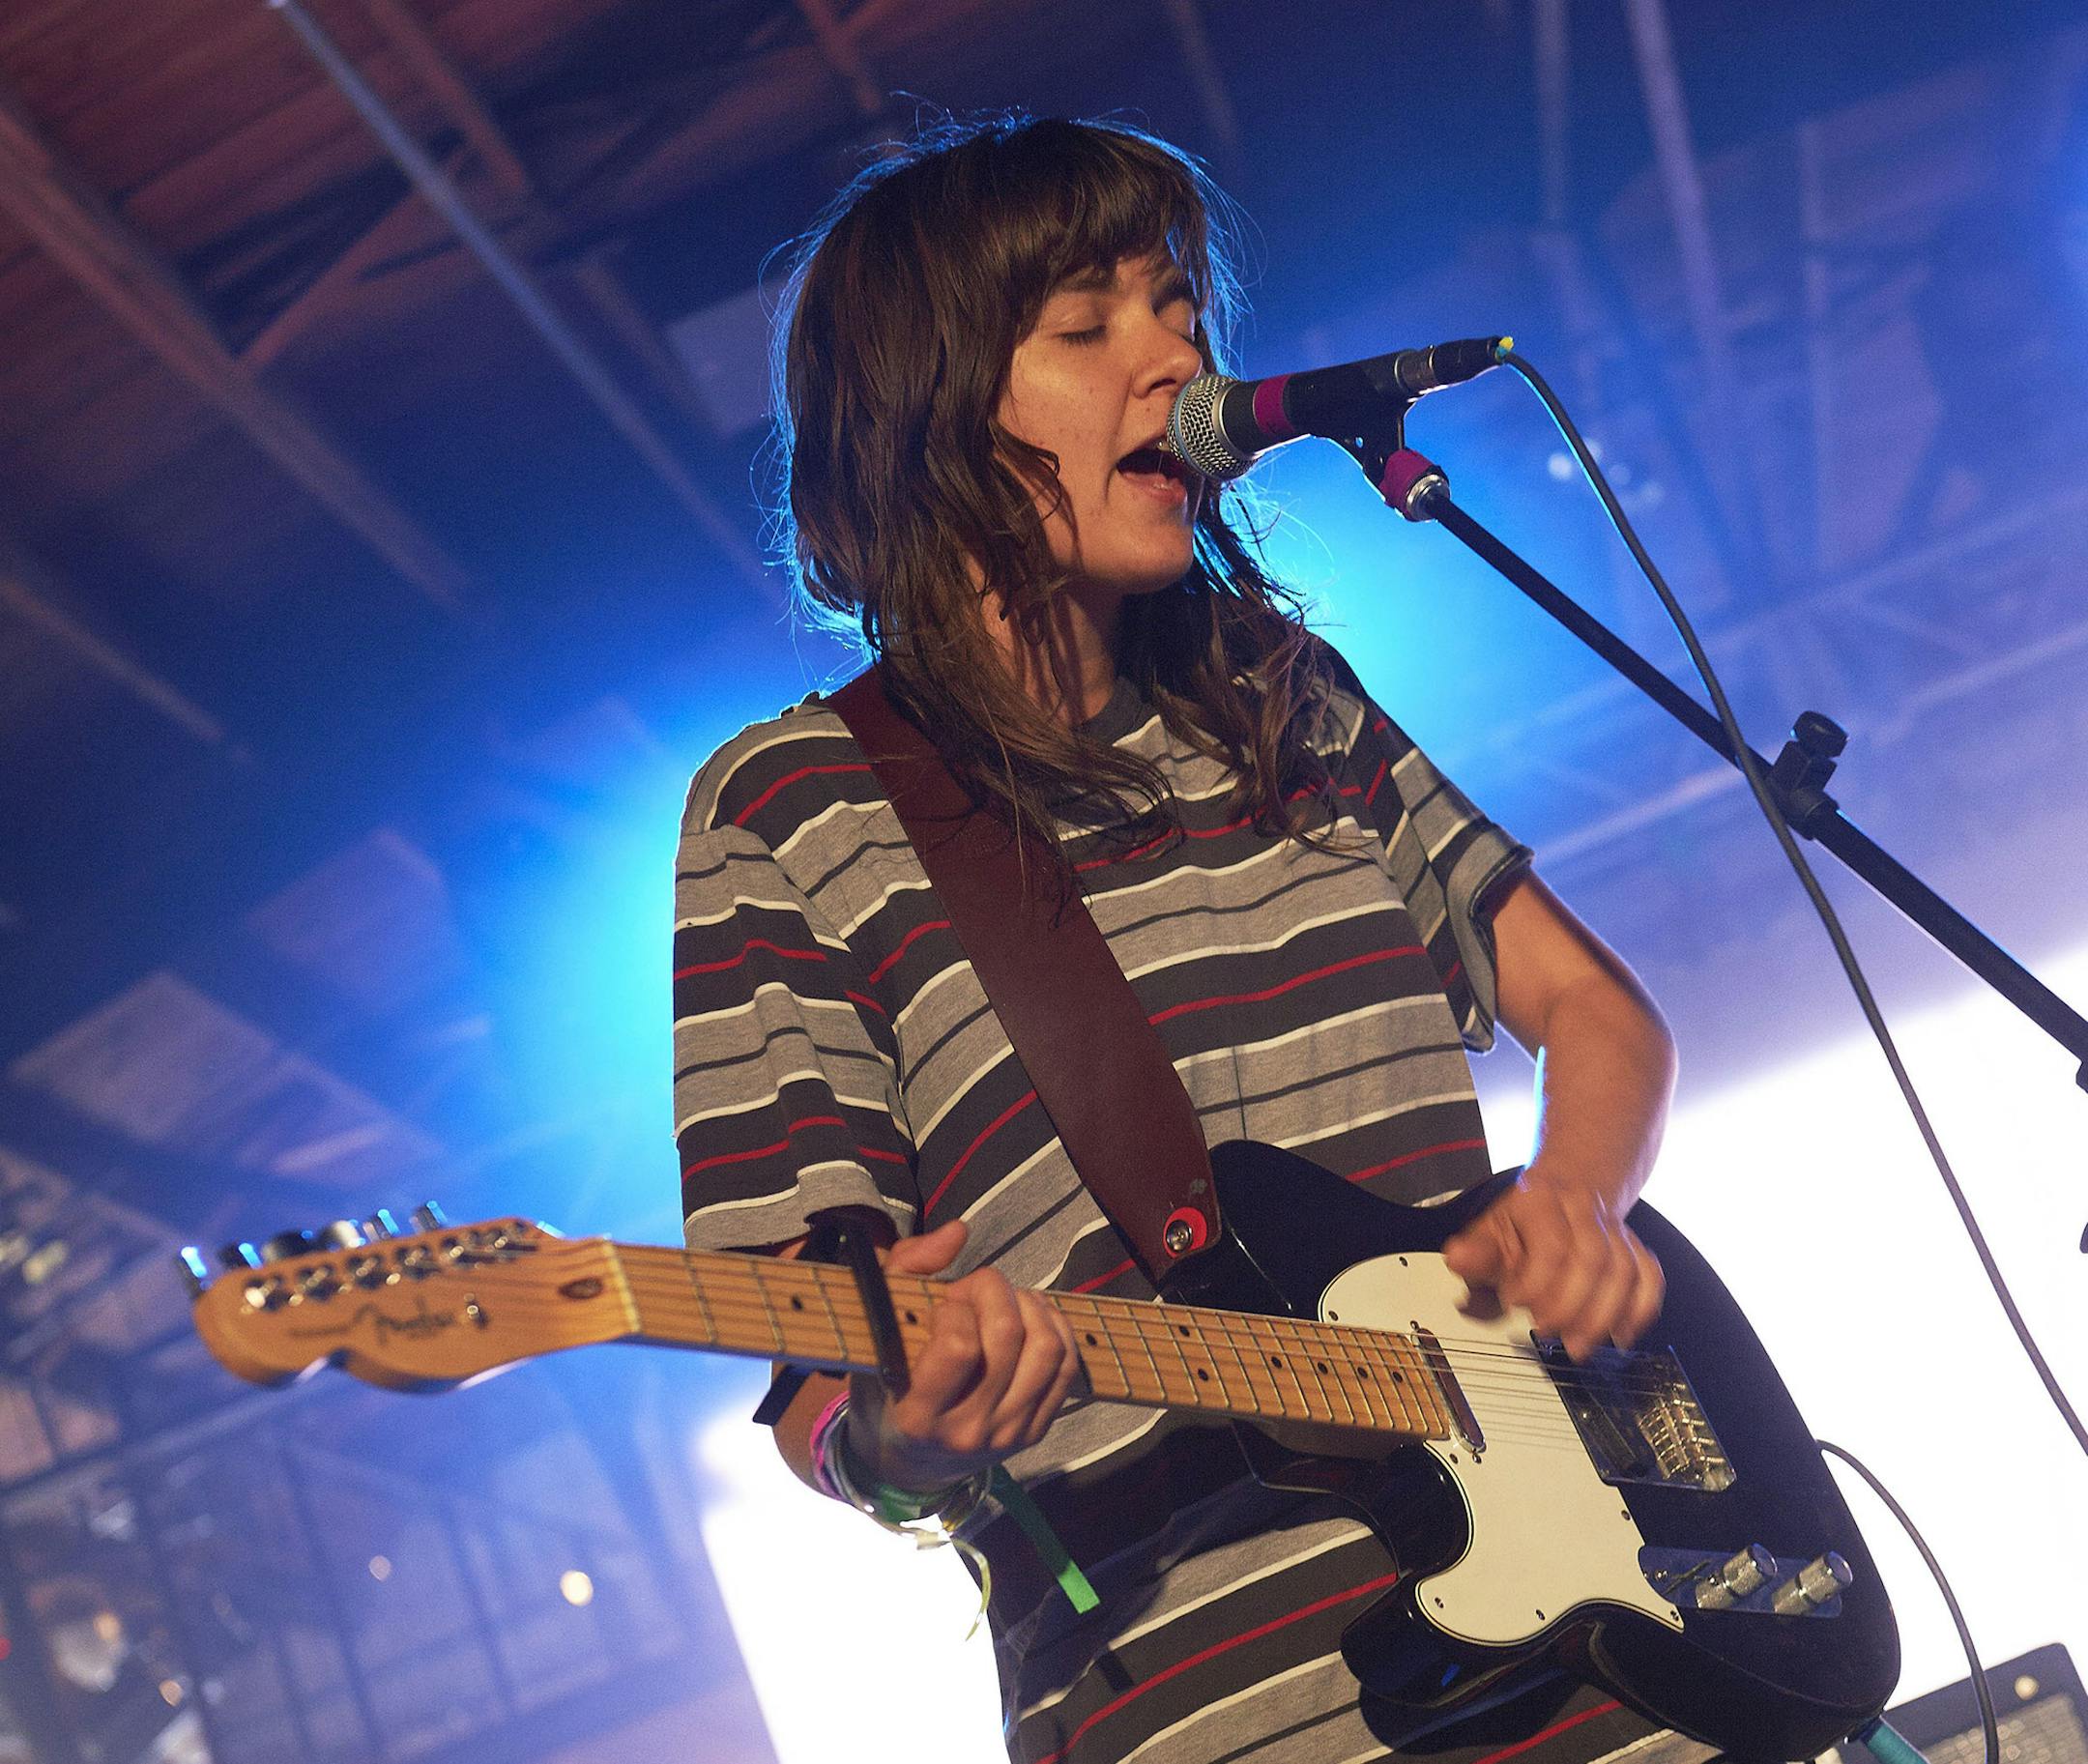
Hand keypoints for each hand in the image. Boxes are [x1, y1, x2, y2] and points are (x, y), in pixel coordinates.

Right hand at [844, 1221, 1082, 1491]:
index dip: (955, 1307)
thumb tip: (958, 1232)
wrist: (908, 1462)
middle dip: (992, 1290)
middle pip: (1007, 1337)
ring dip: (1028, 1305)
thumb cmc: (887, 1385)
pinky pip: (1066, 1368)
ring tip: (1004, 1300)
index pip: (959, 1346)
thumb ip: (908, 1269)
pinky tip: (1031, 1315)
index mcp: (918, 1414)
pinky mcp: (1034, 1432)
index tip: (943, 1304)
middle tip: (973, 1289)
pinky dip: (1056, 1327)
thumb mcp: (877, 1330)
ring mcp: (1006, 1435)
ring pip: (1046, 1349)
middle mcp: (966, 1431)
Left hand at [1441, 1170, 1664, 1361]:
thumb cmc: (1522, 1221)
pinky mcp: (1635, 1247)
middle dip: (1571, 1306)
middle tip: (1547, 1333)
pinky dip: (1639, 1309)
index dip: (1535, 1282)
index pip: (1552, 1244)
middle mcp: (1583, 1208)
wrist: (1566, 1188)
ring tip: (1579, 1346)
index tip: (1514, 1303)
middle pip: (1593, 1259)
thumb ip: (1476, 1253)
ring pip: (1624, 1271)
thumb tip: (1458, 1259)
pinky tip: (1621, 1335)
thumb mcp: (1488, 1230)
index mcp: (1541, 1198)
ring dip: (1603, 1316)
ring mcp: (1613, 1228)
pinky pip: (1649, 1277)